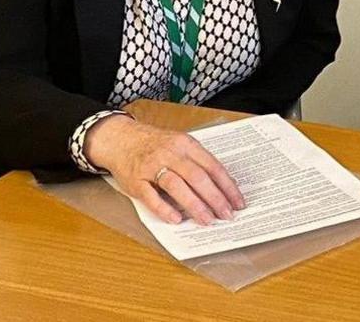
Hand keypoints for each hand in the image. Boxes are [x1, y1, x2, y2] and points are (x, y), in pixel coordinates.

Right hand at [83, 115, 244, 224]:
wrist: (121, 139)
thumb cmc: (156, 145)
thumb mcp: (181, 145)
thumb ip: (199, 162)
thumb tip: (223, 187)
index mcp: (186, 144)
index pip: (213, 166)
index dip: (227, 186)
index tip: (238, 202)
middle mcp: (170, 153)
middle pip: (197, 177)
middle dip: (215, 198)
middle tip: (227, 215)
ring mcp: (151, 166)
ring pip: (177, 186)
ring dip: (194, 205)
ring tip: (207, 220)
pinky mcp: (135, 180)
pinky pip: (150, 196)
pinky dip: (164, 209)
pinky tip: (176, 219)